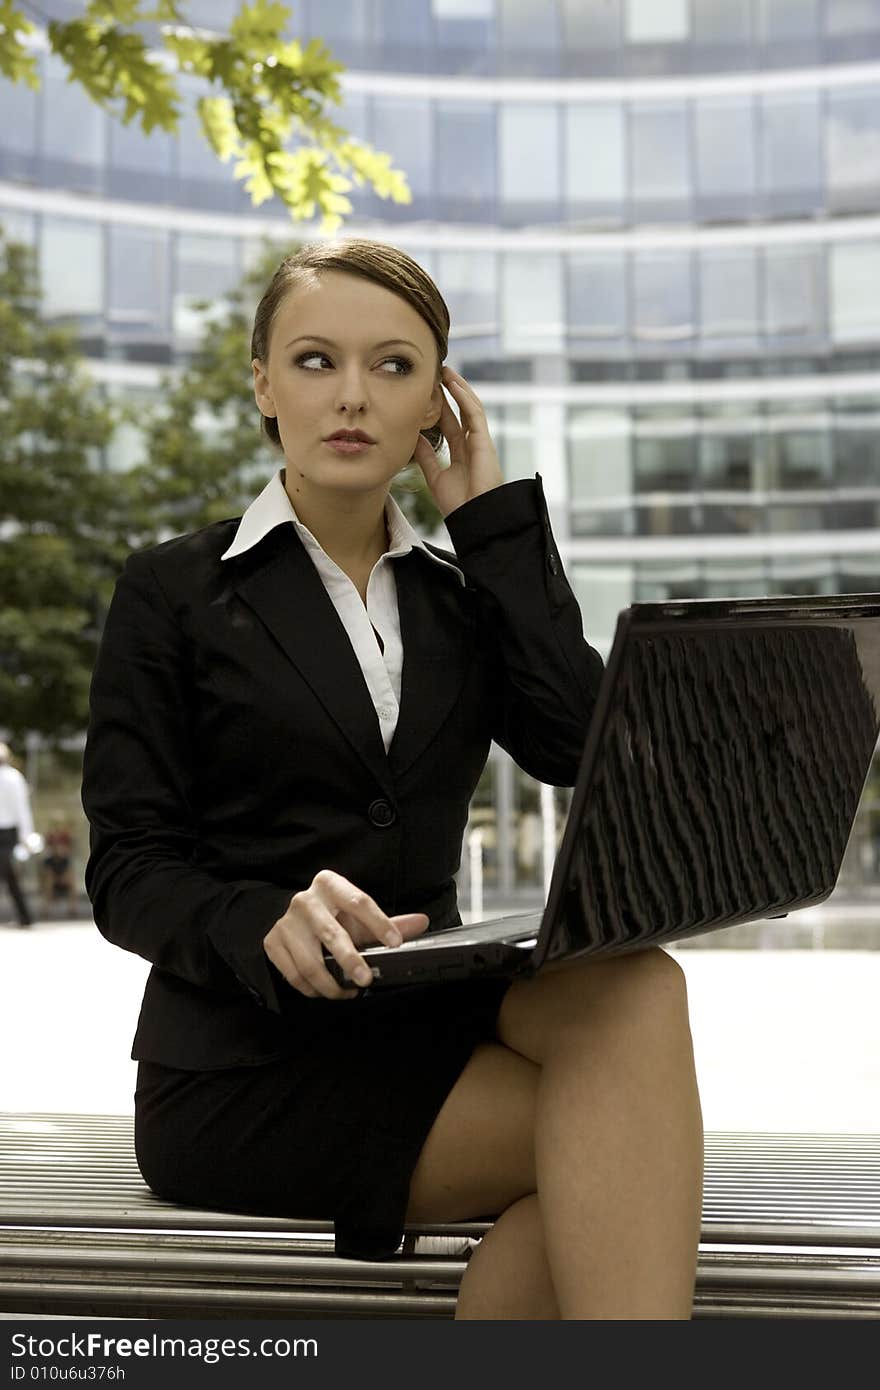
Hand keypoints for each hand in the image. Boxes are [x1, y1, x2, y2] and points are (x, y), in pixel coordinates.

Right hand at [263, 868, 428, 999]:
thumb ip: (390, 921)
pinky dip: (312, 989)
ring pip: (310, 962)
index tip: (395, 943)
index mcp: (330, 884)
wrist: (290, 915)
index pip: (359, 902)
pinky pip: (294, 975)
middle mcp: (306, 900)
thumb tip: (422, 923)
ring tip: (348, 991)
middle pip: (332, 934)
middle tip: (365, 979)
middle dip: (351, 960)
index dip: (380, 923)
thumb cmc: (332, 915)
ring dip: (332, 984)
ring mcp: (286, 922)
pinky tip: (326, 990)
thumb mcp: (358, 914)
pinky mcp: (272, 942)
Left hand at [412, 366, 503, 518]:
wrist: (474, 517)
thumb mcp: (435, 477)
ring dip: (458, 388)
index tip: (428, 393)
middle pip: (460, 411)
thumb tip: (413, 438)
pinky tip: (454, 385)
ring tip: (445, 372)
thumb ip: (426, 457)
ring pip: (470, 407)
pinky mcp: (484, 441)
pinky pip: (475, 414)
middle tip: (436, 374)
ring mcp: (480, 442)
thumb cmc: (458, 504)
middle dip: (449, 392)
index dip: (440, 407)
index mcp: (462, 454)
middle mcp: (473, 445)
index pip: (450, 424)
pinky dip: (464, 398)